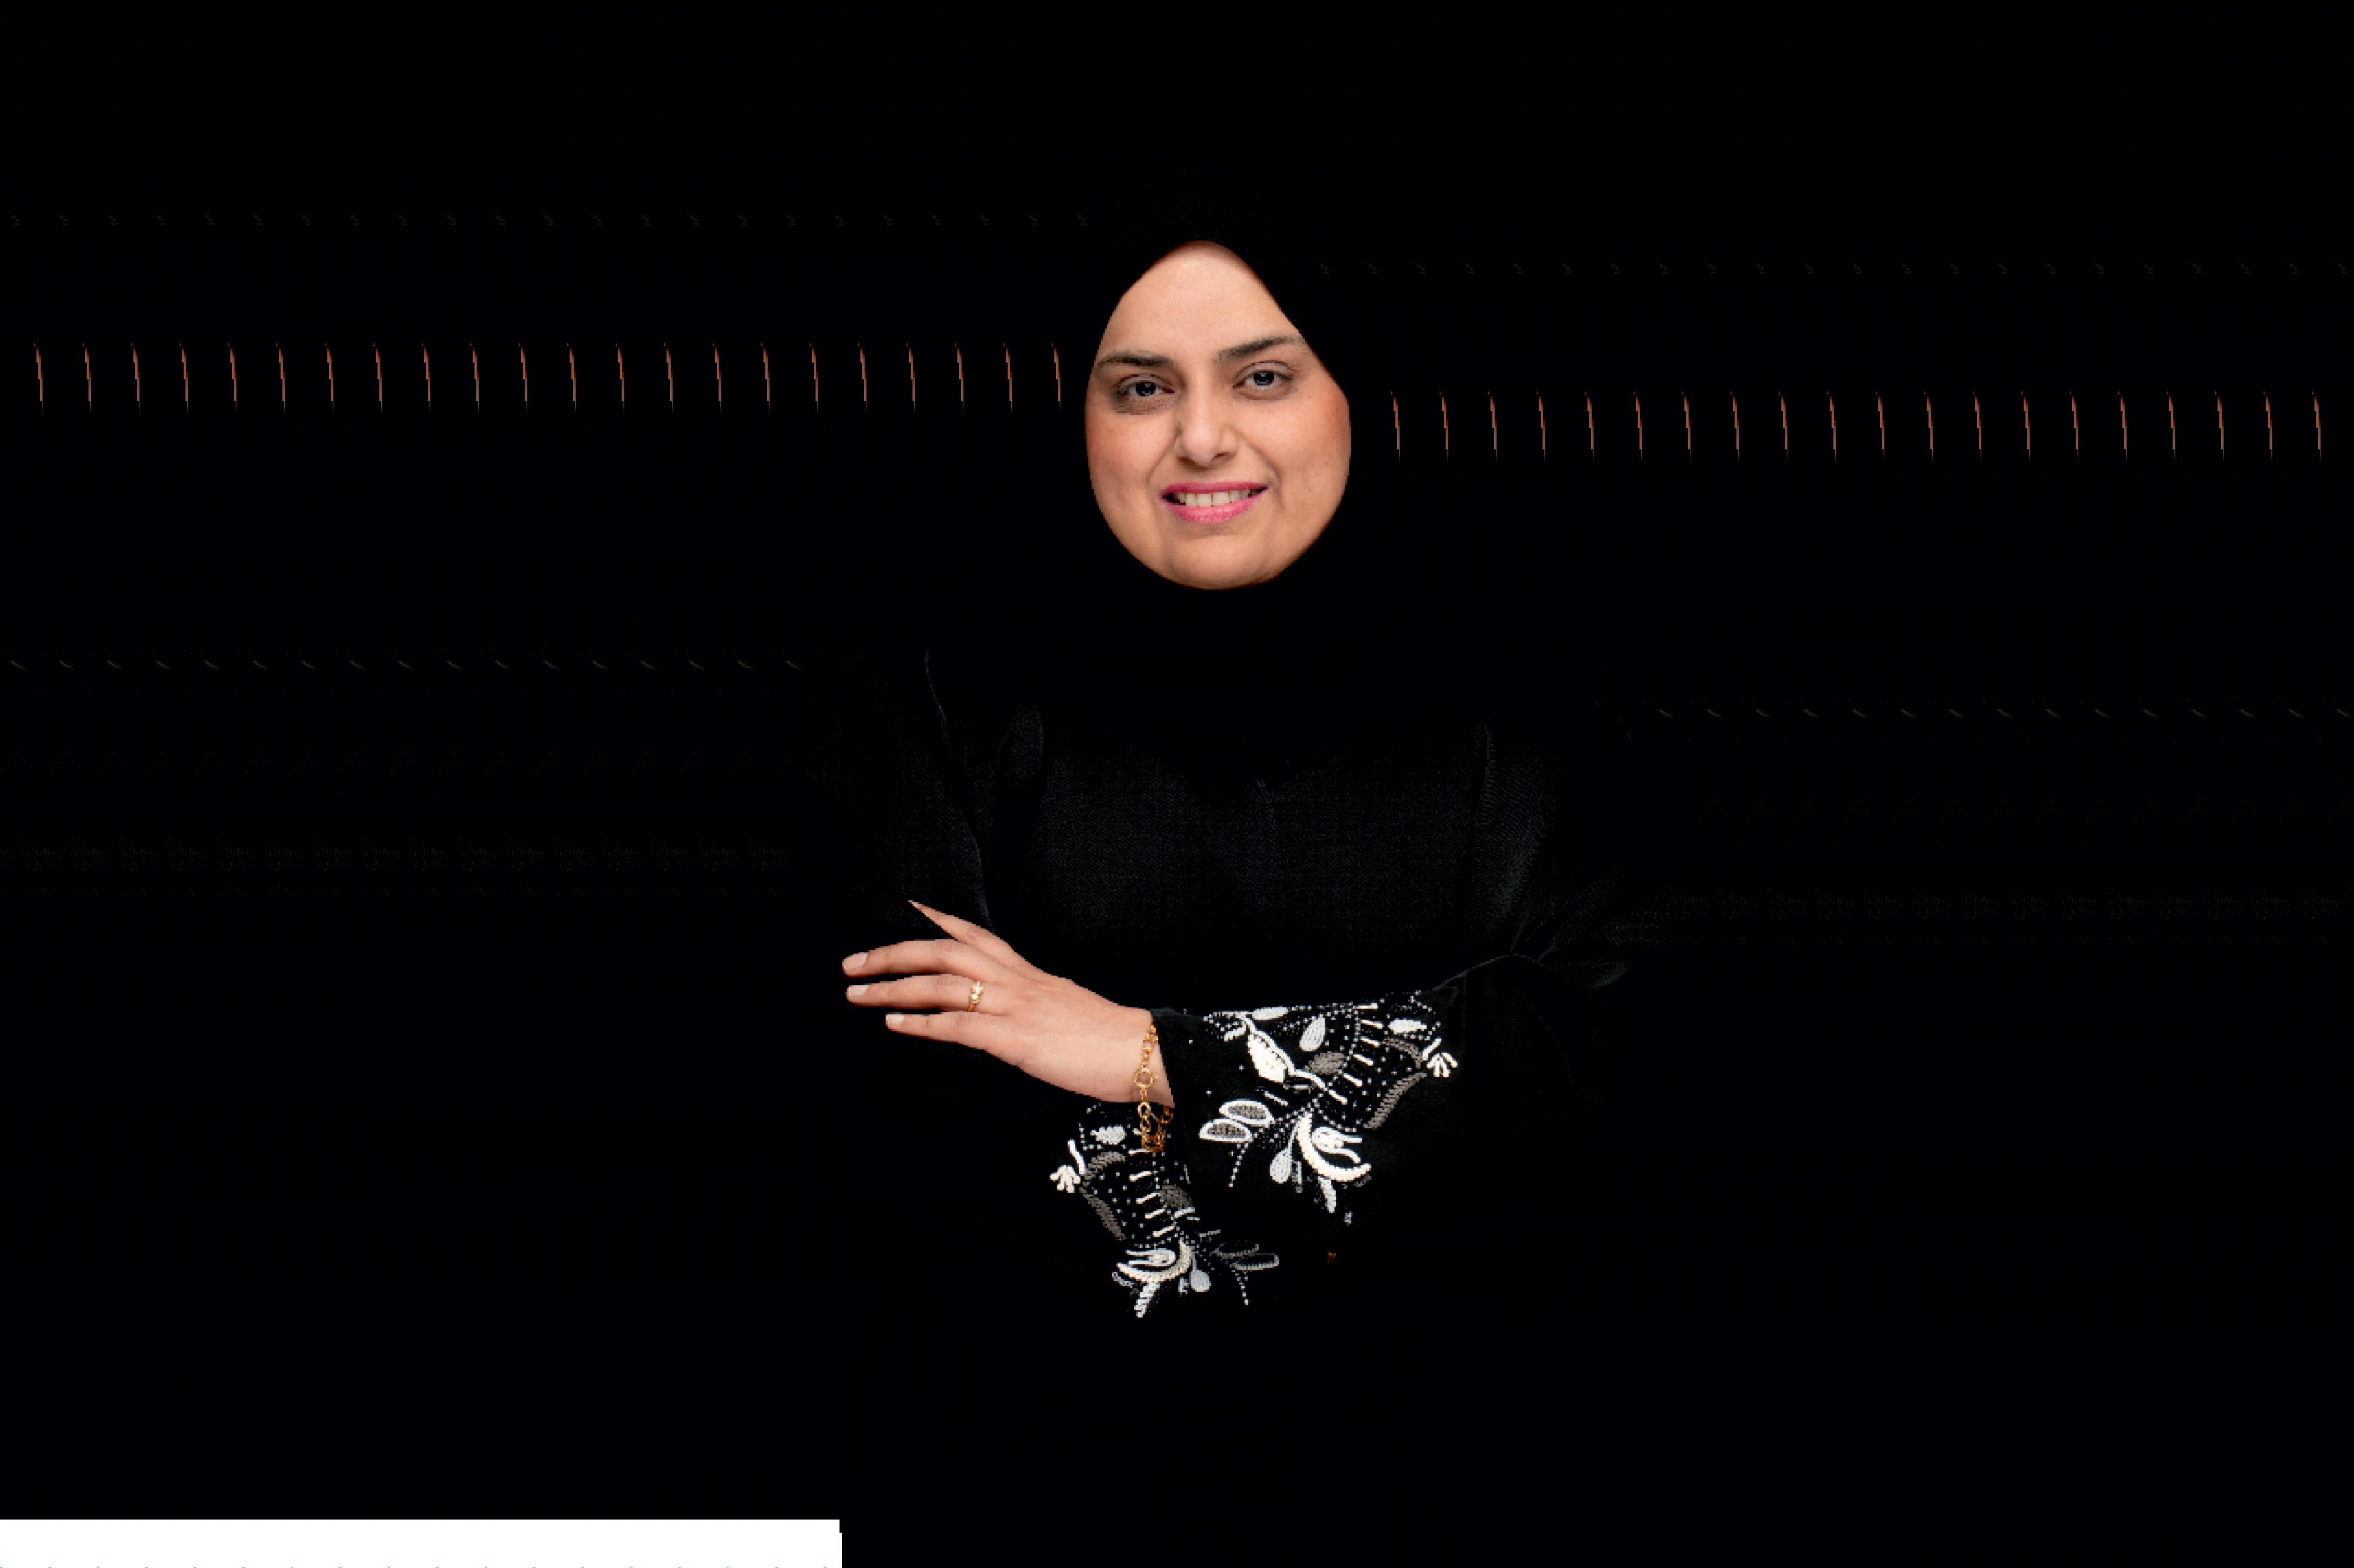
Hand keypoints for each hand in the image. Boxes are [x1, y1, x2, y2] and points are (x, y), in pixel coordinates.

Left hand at [843, 901, 1172, 1105]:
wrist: (1143, 1052)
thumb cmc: (1104, 1037)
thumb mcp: (1060, 1006)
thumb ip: (1026, 1002)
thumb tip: (999, 1012)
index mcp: (1026, 972)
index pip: (972, 932)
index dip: (931, 918)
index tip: (898, 908)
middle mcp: (1015, 980)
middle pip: (942, 951)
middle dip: (892, 953)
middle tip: (851, 963)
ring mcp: (1014, 1006)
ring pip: (941, 984)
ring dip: (893, 988)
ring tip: (856, 994)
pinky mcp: (1016, 1038)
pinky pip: (959, 1026)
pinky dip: (922, 1024)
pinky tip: (894, 1026)